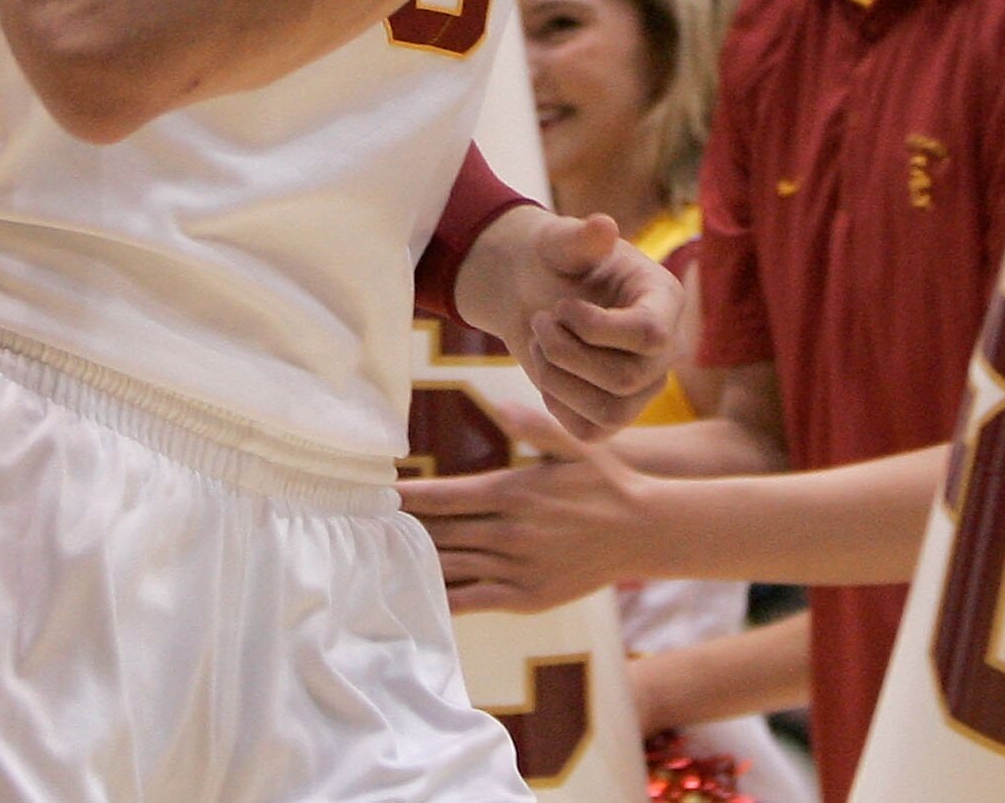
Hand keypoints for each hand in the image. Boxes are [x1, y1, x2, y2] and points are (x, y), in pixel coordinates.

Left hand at [400, 401, 655, 611]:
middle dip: (400, 530)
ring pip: (451, 567)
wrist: (644, 531)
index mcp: (514, 492)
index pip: (445, 496)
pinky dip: (443, 598)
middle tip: (360, 528)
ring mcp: (516, 569)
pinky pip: (474, 600)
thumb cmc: (606, 482)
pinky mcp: (526, 598)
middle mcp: (509, 533)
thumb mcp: (574, 445)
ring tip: (376, 560)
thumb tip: (501, 404)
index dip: (407, 498)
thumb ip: (535, 426)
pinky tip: (416, 595)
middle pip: (439, 533)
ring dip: (413, 563)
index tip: (376, 496)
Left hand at [451, 208, 680, 438]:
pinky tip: (547, 371)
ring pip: (609, 412)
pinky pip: (590, 431)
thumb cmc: (552, 262)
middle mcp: (664, 349)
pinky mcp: (614, 414)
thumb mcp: (559, 243)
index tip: (562, 306)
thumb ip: (579, 238)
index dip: (598, 329)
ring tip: (540, 344)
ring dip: (557, 379)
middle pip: (626, 379)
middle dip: (567, 353)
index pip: (650, 335)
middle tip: (541, 320)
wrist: (530, 292)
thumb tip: (602, 225)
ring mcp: (643, 387)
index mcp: (663, 300)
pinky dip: (556, 404)